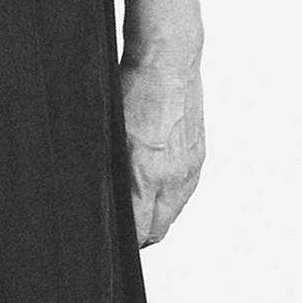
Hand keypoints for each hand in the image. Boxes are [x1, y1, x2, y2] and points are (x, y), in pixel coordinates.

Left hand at [119, 57, 203, 248]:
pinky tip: (155, 183)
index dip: (126, 241)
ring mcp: (189, 168)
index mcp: (148, 173)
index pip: (140, 230)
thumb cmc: (134, 88)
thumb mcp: (109, 131)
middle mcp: (173, 176)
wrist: (168, 61)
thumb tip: (103, 196)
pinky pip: (184, 192)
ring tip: (137, 207)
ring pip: (173, 212)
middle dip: (141, 234)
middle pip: (158, 228)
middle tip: (123, 229)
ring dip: (156, 215)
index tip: (115, 240)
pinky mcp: (198, 157)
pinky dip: (170, 196)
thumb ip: (110, 169)